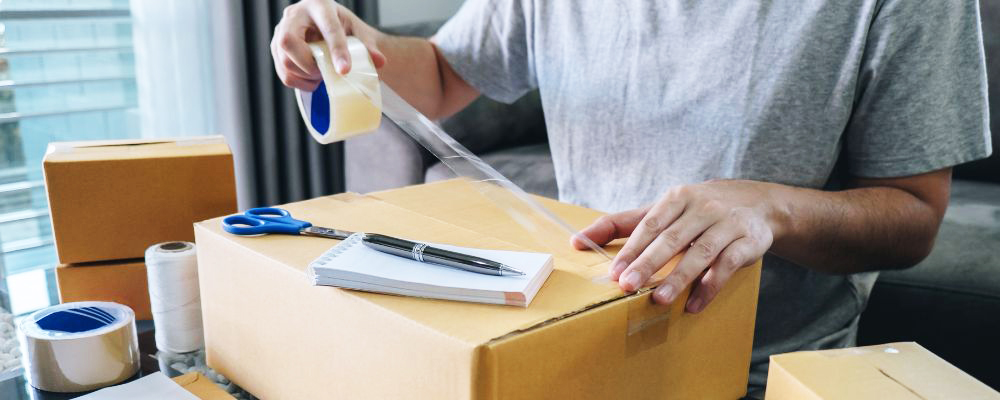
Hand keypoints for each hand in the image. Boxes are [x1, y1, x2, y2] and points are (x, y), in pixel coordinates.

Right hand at [271, 0, 386, 89]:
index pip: (328, 28)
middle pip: (289, 42)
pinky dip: (299, 82)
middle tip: (325, 72)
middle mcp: (295, 14)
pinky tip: (312, 79)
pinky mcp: (276, 48)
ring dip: (305, 76)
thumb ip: (369, 46)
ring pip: (284, 60)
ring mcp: (281, 30)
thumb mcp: (359, 33)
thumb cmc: (344, 28)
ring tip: (321, 76)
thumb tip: (380, 61)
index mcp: (320, 4)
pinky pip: (282, 72)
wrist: (329, 30)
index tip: (345, 70)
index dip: (336, 51)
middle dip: (309, 65)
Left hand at [572, 180, 781, 312]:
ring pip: (701, 252)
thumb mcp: (663, 209)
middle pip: (672, 238)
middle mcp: (703, 207)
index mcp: (677, 197)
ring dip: (679, 278)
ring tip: (659, 300)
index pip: (650, 224)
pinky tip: (693, 305)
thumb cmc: (697, 209)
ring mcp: (727, 224)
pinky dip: (710, 287)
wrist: (757, 203)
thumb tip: (577, 241)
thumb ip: (622, 224)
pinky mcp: (749, 241)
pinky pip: (729, 266)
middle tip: (628, 286)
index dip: (632, 249)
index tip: (615, 272)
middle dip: (649, 263)